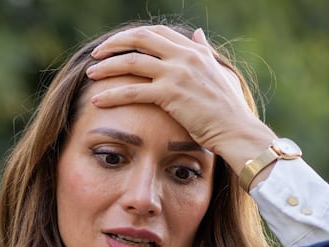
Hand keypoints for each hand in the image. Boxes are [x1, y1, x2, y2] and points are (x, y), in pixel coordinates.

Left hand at [86, 25, 275, 173]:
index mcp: (194, 51)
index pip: (158, 33)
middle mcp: (185, 56)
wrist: (237, 131)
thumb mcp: (221, 73)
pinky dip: (112, 94)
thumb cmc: (230, 110)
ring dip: (107, 67)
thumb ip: (205, 52)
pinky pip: (133, 90)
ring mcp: (177, 73)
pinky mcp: (170, 94)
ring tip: (91, 74)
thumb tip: (197, 33)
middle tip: (97, 54)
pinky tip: (98, 100)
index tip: (118, 44)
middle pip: (140, 38)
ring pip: (132, 61)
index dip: (134, 35)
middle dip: (115, 44)